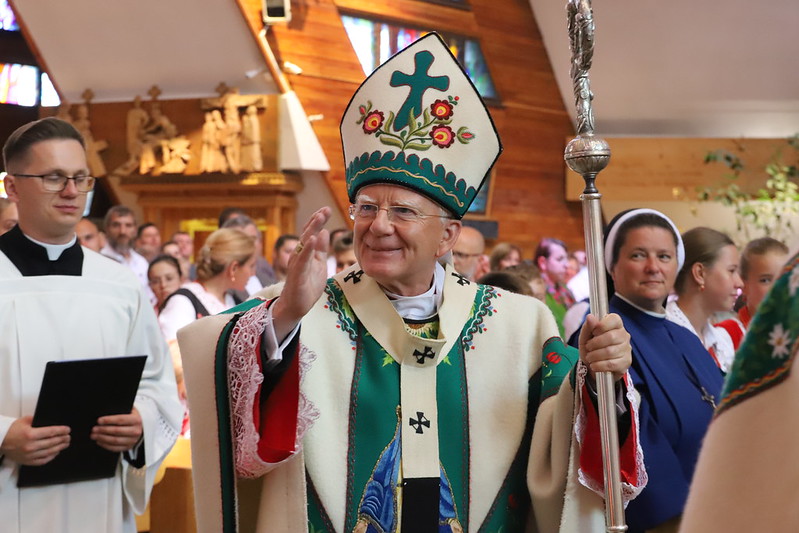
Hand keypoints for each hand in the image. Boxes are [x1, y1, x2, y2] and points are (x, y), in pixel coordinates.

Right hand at [0, 416, 70, 465]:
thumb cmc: (12, 430)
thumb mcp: (25, 420)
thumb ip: (38, 420)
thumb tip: (50, 421)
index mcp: (30, 434)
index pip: (51, 432)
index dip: (61, 431)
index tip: (68, 430)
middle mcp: (31, 445)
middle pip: (52, 442)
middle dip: (62, 439)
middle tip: (68, 437)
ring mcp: (29, 455)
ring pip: (49, 452)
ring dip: (59, 448)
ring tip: (65, 444)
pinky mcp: (27, 461)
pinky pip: (42, 461)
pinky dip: (51, 457)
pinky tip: (56, 453)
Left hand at [91, 408, 142, 452]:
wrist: (142, 426)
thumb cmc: (132, 417)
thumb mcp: (130, 410)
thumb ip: (120, 411)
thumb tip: (105, 412)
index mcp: (136, 420)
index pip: (120, 420)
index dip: (108, 420)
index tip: (99, 420)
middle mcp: (136, 431)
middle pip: (116, 431)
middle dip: (103, 430)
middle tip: (94, 429)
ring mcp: (133, 440)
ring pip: (115, 441)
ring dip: (102, 438)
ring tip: (94, 435)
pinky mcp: (129, 447)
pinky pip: (115, 448)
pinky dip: (105, 445)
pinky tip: (99, 441)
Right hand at [272, 207, 331, 340]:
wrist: (296, 306)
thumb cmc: (307, 285)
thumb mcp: (319, 264)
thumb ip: (321, 249)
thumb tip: (324, 232)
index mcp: (306, 252)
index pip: (312, 232)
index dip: (318, 220)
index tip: (327, 208)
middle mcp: (299, 255)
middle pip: (307, 234)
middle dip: (316, 221)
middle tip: (325, 209)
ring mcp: (298, 263)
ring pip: (304, 243)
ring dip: (312, 229)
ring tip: (319, 218)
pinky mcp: (297, 274)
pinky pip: (303, 259)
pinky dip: (308, 248)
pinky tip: (313, 239)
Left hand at [578, 313, 630, 381]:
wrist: (593, 365)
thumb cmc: (591, 347)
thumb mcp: (585, 336)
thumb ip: (588, 327)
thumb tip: (590, 316)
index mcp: (615, 325)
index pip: (614, 319)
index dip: (602, 325)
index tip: (594, 332)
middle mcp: (624, 335)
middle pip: (611, 337)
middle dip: (595, 343)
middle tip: (588, 347)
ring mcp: (626, 349)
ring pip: (610, 351)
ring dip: (595, 355)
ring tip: (589, 357)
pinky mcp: (626, 362)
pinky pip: (612, 364)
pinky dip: (599, 365)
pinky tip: (594, 365)